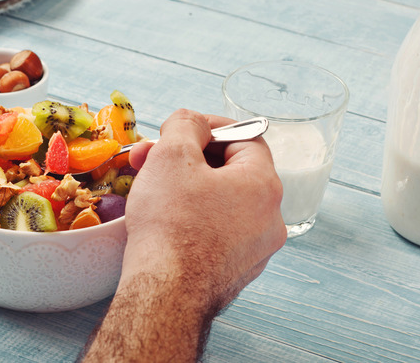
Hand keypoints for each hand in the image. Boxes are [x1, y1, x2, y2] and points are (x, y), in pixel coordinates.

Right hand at [81, 109, 285, 361]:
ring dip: (187, 187)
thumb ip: (186, 125)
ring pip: (221, 202)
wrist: (164, 295)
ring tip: (149, 187)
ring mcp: (255, 250)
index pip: (245, 138)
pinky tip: (163, 220)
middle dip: (187, 158)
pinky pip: (217, 232)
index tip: (179, 129)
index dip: (209, 126)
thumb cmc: (170, 224)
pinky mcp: (235, 272)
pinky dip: (193, 219)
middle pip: (230, 171)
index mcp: (264, 185)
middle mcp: (270, 219)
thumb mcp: (172, 155)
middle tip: (151, 157)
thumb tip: (192, 123)